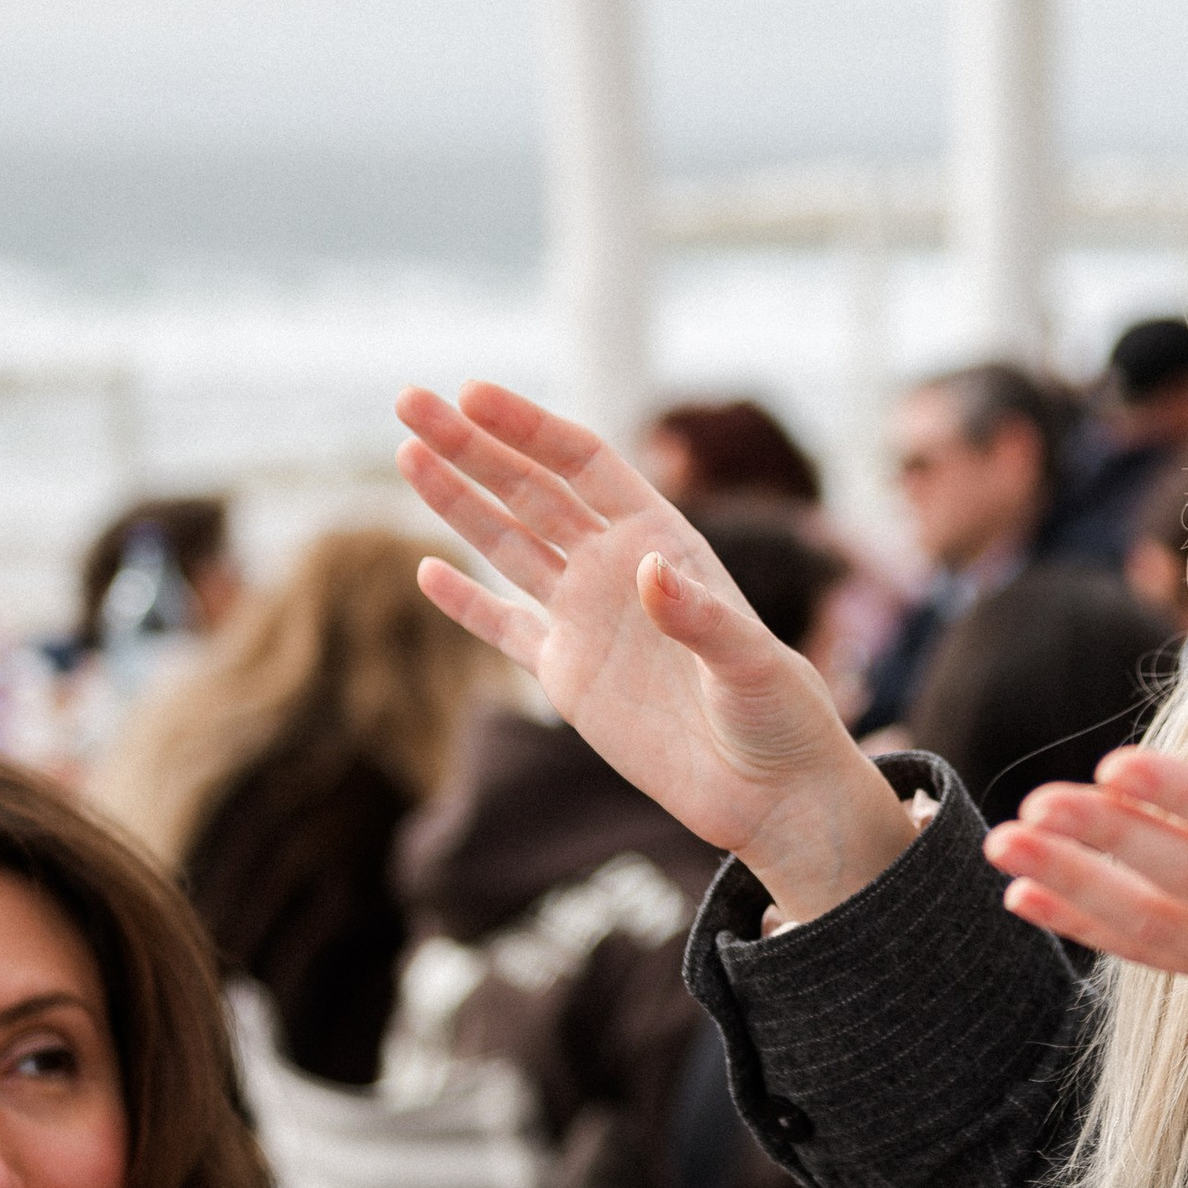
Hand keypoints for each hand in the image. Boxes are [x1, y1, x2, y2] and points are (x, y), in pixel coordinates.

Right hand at [395, 381, 916, 917]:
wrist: (768, 792)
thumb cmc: (779, 716)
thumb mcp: (749, 663)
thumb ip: (700, 618)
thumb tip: (648, 573)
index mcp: (663, 541)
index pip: (584, 464)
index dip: (528, 428)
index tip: (472, 396)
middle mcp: (618, 568)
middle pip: (530, 490)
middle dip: (471, 446)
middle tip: (409, 401)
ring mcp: (587, 619)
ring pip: (507, 545)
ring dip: (457, 502)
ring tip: (408, 453)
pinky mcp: (567, 675)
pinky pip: (505, 628)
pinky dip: (466, 603)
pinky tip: (427, 570)